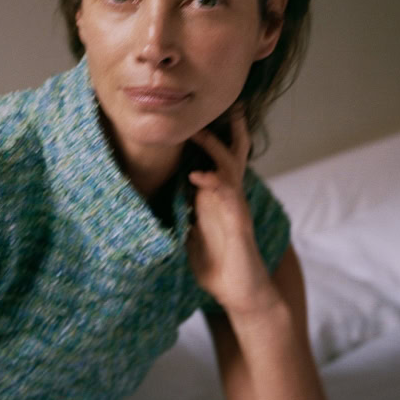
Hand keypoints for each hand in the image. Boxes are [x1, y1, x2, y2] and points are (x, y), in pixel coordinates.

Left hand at [186, 108, 276, 316]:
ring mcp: (235, 207)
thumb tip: (157, 203)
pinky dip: (212, 182)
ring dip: (214, 146)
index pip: (213, 158)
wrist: (242, 294)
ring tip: (197, 130)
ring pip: (230, 165)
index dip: (205, 136)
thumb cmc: (217, 266)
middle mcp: (228, 196)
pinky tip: (196, 176)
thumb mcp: (191, 236)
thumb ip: (181, 215)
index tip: (190, 113)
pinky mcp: (239, 221)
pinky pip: (228, 195)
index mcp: (215, 197)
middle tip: (212, 104)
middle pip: (231, 152)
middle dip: (223, 127)